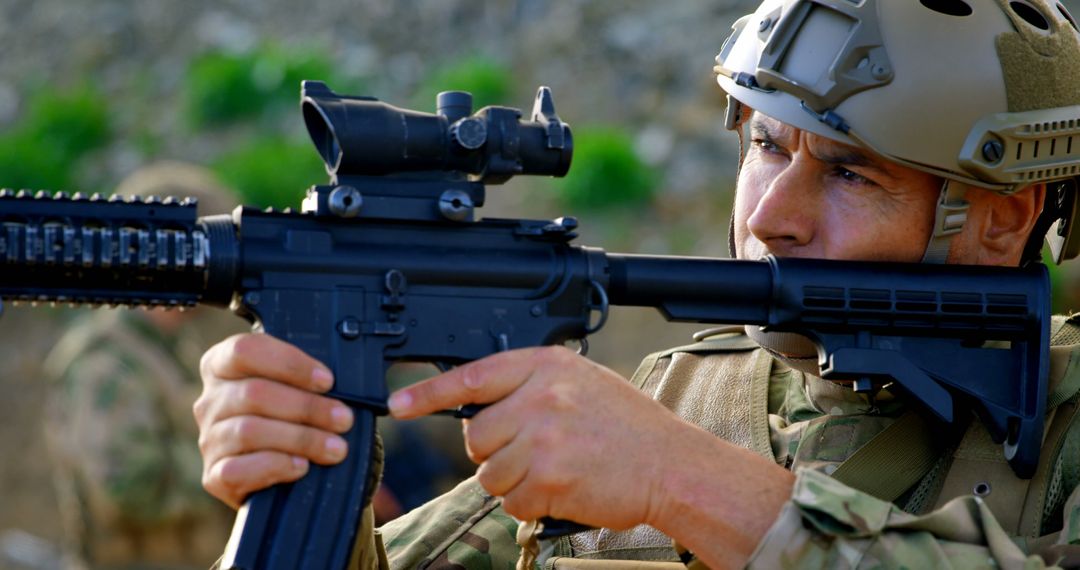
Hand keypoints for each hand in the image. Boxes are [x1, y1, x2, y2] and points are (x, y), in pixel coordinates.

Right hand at [194, 333, 353, 508]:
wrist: (284, 474)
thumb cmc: (294, 417)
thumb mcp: (298, 387)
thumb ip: (308, 376)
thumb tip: (335, 381)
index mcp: (223, 365)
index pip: (245, 350)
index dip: (290, 364)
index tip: (327, 381)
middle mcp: (210, 400)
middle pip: (254, 393)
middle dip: (307, 407)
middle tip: (343, 419)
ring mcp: (209, 439)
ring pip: (250, 431)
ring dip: (301, 438)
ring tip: (335, 447)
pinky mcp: (214, 476)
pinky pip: (239, 470)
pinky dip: (276, 466)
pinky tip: (301, 466)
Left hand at [390, 345, 689, 529]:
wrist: (671, 465)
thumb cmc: (627, 427)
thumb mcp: (580, 383)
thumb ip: (531, 386)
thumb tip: (481, 408)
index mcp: (546, 365)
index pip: (472, 376)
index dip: (428, 393)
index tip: (398, 403)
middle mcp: (540, 396)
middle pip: (476, 436)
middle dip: (496, 452)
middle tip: (535, 452)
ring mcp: (543, 437)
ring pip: (489, 473)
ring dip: (514, 481)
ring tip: (556, 469)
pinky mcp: (548, 477)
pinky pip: (512, 502)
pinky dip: (531, 504)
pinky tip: (564, 488)